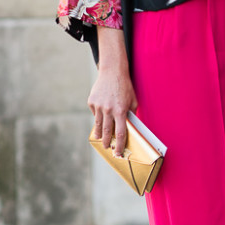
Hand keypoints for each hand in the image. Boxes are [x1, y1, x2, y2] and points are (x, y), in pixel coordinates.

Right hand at [88, 27, 137, 157]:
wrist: (112, 72)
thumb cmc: (125, 86)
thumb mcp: (132, 101)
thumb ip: (131, 114)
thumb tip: (130, 127)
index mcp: (120, 111)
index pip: (120, 133)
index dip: (119, 145)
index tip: (118, 153)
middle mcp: (108, 110)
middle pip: (107, 132)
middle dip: (108, 143)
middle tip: (108, 148)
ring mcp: (98, 106)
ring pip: (98, 125)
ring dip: (100, 134)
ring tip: (101, 139)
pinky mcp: (91, 102)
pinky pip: (95, 113)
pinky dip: (98, 116)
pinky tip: (102, 115)